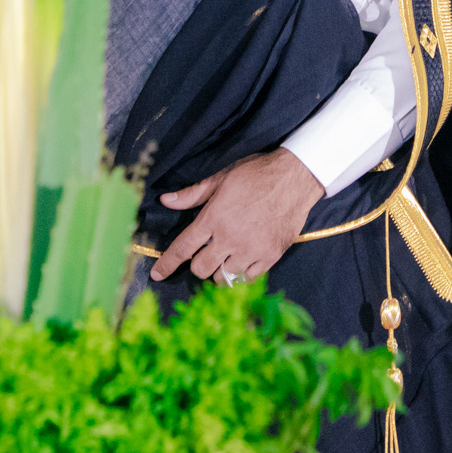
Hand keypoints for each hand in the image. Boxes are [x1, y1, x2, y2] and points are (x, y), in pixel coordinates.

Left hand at [150, 149, 325, 283]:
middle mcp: (229, 238)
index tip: (157, 274)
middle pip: (201, 269)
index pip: (183, 248)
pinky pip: (248, 278)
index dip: (167, 263)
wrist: (294, 178)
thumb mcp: (221, 178)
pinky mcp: (270, 256)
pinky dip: (241, 273)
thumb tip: (165, 201)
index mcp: (213, 218)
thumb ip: (193, 194)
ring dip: (219, 271)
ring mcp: (251, 250)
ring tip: (225, 258)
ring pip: (224, 277)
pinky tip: (243, 261)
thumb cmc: (256, 174)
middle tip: (205, 254)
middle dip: (198, 265)